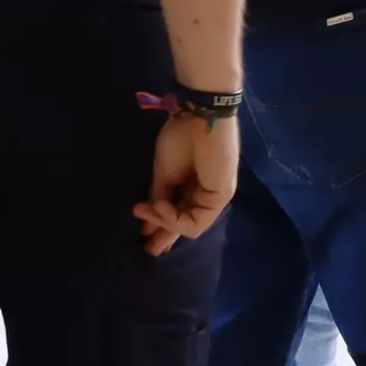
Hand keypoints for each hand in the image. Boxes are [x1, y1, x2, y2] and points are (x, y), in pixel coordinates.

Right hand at [134, 113, 238, 255]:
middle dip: (165, 235)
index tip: (143, 234)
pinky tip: (162, 207)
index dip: (161, 224)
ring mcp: (216, 196)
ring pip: (189, 224)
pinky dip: (176, 219)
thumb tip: (149, 218)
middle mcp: (206, 193)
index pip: (179, 211)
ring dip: (165, 222)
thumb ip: (159, 196)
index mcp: (193, 184)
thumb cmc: (181, 137)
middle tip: (149, 250)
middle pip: (186, 222)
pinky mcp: (221, 196)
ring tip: (145, 212)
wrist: (199, 116)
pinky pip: (196, 220)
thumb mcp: (164, 172)